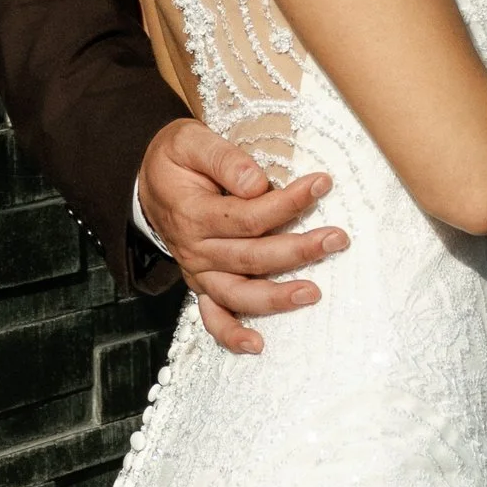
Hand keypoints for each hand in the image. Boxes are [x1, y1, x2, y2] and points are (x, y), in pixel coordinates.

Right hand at [137, 117, 346, 355]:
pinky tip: (257, 345)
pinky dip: (231, 334)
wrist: (148, 184)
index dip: (287, 202)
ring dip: (276, 297)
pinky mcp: (201, 285)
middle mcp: (196, 250)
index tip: (322, 183)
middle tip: (337, 239)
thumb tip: (257, 184)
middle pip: (251, 257)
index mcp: (194, 214)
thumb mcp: (190, 142)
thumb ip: (223, 159)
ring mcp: (199, 272)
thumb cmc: (176, 160)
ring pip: (239, 292)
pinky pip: (212, 317)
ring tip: (312, 293)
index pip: (248, 215)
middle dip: (298, 250)